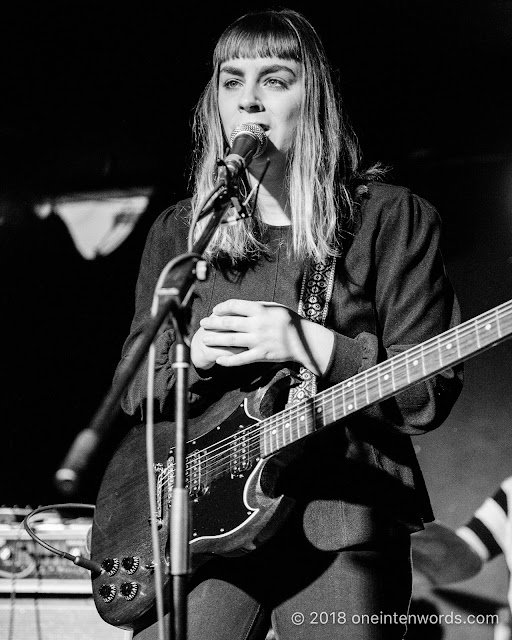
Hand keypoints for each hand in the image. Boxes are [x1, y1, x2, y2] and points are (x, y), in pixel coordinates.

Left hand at [193, 299, 333, 374]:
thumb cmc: (289, 321)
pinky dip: (228, 360)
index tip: (215, 310)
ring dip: (215, 340)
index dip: (221, 308)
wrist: (305, 340)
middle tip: (203, 323)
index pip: (234, 306)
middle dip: (213, 323)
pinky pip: (241, 358)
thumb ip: (257, 306)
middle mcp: (257, 324)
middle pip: (228, 322)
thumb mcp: (275, 307)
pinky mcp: (261, 355)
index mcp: (260, 310)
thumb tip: (237, 306)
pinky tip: (218, 360)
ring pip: (230, 340)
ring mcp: (259, 340)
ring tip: (205, 340)